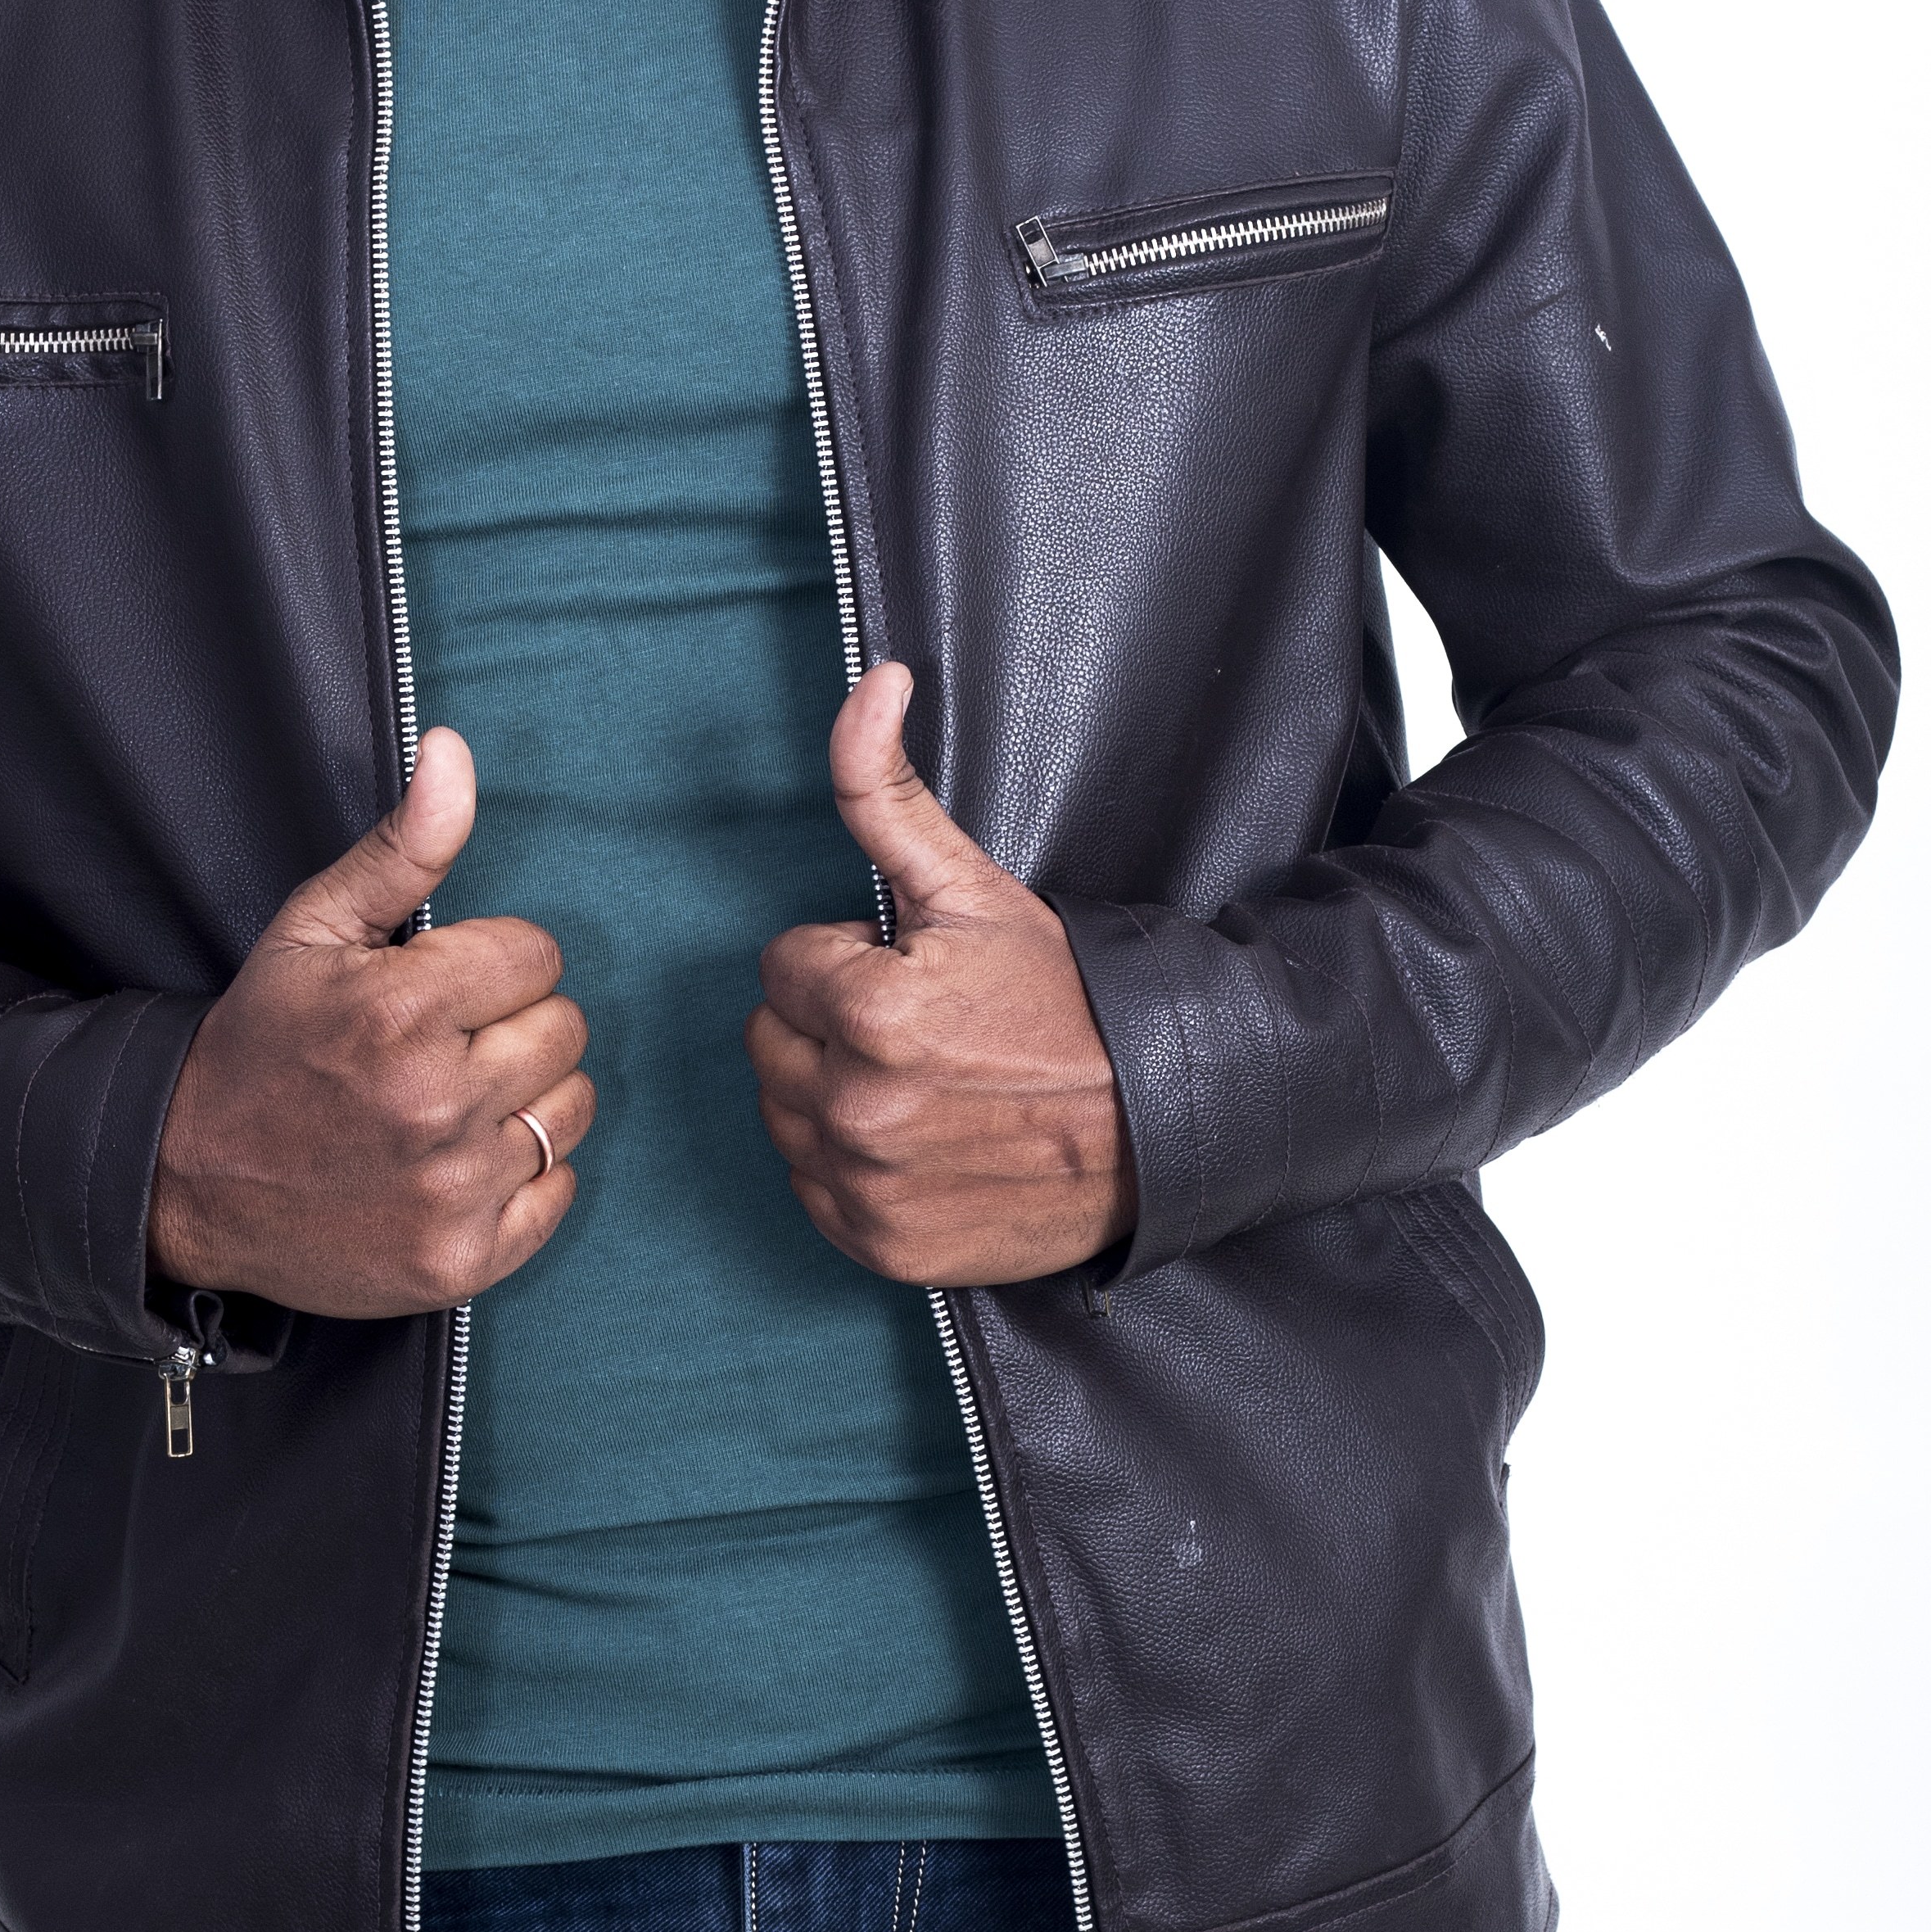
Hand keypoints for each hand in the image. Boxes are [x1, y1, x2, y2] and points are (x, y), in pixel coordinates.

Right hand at [149, 729, 592, 1318]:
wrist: (188, 1179)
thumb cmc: (263, 1041)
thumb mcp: (315, 926)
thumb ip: (402, 844)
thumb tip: (454, 749)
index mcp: (402, 1008)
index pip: (538, 955)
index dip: (492, 962)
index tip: (442, 984)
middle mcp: (435, 1101)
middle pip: (567, 1029)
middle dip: (514, 1024)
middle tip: (448, 1042)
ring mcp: (452, 1188)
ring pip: (573, 1108)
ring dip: (528, 1097)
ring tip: (457, 1098)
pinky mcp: (463, 1259)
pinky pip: (561, 1190)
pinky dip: (525, 1175)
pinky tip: (461, 1160)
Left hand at [747, 662, 1136, 1285]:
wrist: (1160, 1124)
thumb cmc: (1064, 997)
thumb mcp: (971, 882)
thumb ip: (884, 788)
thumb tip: (873, 683)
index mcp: (870, 1011)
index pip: (783, 966)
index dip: (846, 959)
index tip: (914, 972)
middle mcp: (857, 1108)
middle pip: (770, 1041)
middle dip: (828, 1021)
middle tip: (920, 1025)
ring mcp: (868, 1188)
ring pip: (783, 1114)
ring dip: (832, 1091)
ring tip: (924, 1080)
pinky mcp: (884, 1248)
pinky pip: (813, 1192)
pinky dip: (850, 1169)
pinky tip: (919, 1140)